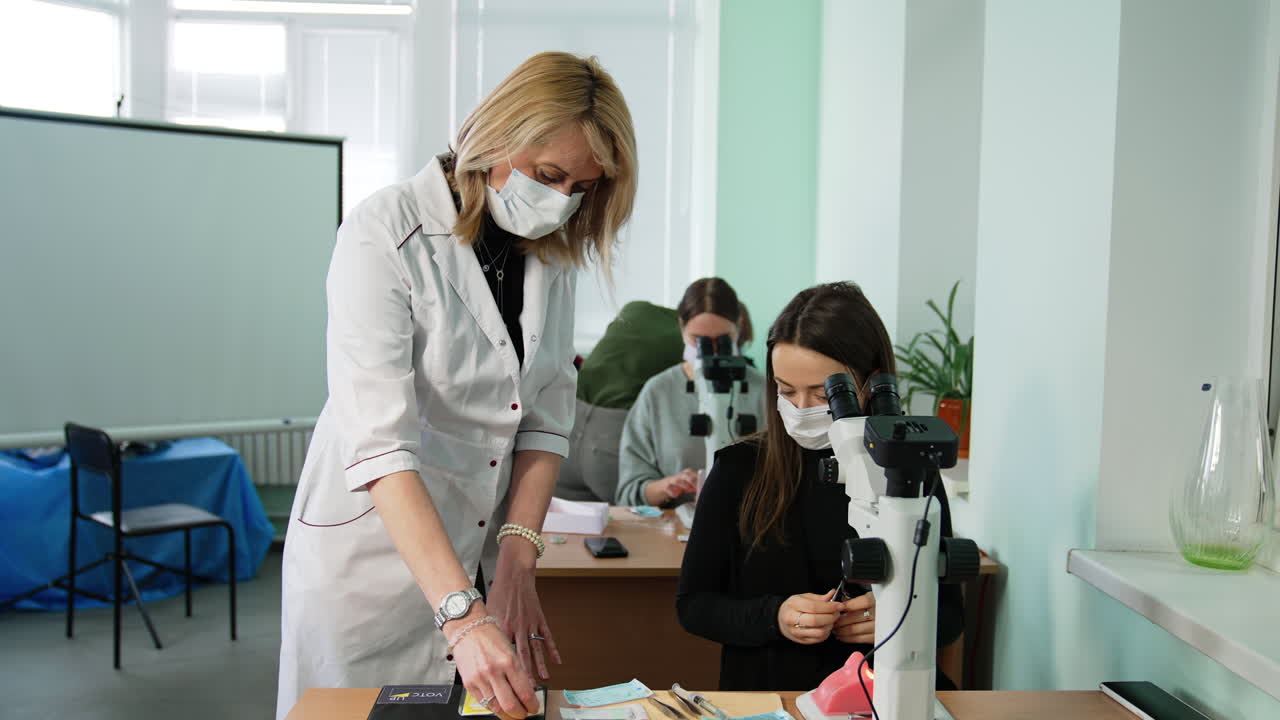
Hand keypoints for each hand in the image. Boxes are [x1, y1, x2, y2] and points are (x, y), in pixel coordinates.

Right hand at [448, 604, 539, 718]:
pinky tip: (498, 707)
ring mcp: (480, 679)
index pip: (525, 692)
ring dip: (506, 715)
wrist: (467, 628)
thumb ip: (517, 671)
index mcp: (509, 661)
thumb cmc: (490, 635)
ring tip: (512, 714)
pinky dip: (493, 707)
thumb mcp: (510, 650)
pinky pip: (483, 703)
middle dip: (520, 714)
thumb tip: (526, 691)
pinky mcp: (469, 683)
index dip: (532, 705)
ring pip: (496, 707)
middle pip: (510, 705)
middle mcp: (494, 671)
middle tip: (523, 714)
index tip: (534, 708)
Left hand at [485, 536, 560, 682]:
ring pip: (536, 648)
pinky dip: (553, 649)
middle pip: (522, 655)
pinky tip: (557, 661)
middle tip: (528, 689)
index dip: (506, 670)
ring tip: (544, 680)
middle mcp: (517, 626)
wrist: (515, 573)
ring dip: (541, 665)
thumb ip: (487, 631)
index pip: (504, 653)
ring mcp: (530, 623)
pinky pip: (547, 636)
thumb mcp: (488, 611)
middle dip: (525, 673)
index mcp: (503, 626)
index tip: (507, 683)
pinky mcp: (540, 618)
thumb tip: (479, 647)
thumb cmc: (499, 592)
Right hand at [644, 469, 698, 504]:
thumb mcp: (683, 486)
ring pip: (677, 480)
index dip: (697, 479)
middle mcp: (677, 477)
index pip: (692, 474)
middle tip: (696, 487)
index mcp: (683, 475)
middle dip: (692, 480)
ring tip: (687, 489)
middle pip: (686, 475)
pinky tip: (675, 495)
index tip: (702, 486)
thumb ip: (691, 487)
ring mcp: (670, 481)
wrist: (655, 489)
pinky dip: (671, 492)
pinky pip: (667, 488)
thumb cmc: (672, 487)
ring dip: (683, 484)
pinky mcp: (663, 487)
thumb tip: (701, 491)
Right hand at [778, 590, 840, 644]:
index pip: (814, 607)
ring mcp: (796, 631)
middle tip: (837, 613)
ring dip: (830, 626)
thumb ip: (819, 598)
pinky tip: (826, 626)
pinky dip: (826, 632)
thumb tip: (833, 594)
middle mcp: (792, 619)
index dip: (829, 607)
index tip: (839, 605)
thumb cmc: (794, 607)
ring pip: (819, 632)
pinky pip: (819, 639)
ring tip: (831, 620)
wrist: (780, 619)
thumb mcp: (804, 597)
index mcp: (793, 604)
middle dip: (831, 617)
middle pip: (816, 620)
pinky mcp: (801, 640)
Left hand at [833, 591, 876, 643]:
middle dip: (839, 620)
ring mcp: (877, 626)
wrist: (887, 616)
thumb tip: (838, 601)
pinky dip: (848, 638)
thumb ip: (853, 598)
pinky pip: (860, 639)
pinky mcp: (876, 637)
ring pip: (855, 629)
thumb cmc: (874, 605)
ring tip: (834, 629)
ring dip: (841, 630)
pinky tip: (842, 636)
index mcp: (876, 601)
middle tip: (831, 620)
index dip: (848, 605)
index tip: (838, 608)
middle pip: (855, 617)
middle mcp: (878, 614)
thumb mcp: (866, 596)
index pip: (862, 602)